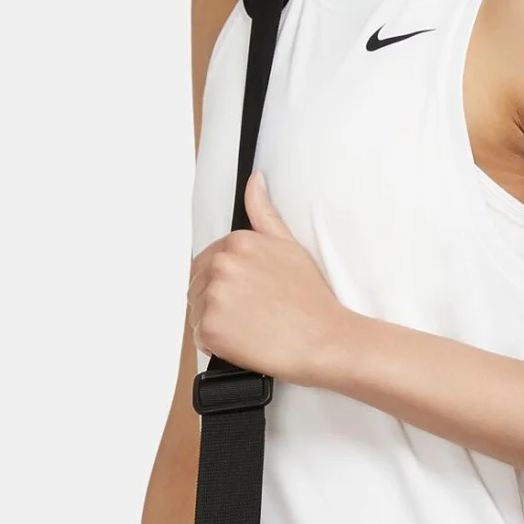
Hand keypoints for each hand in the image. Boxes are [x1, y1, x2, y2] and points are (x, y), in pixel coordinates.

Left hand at [188, 170, 356, 385]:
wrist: (325, 340)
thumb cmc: (311, 298)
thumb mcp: (289, 246)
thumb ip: (264, 213)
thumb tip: (254, 180)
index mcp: (237, 242)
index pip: (207, 263)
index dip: (228, 283)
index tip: (251, 295)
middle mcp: (222, 264)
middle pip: (198, 286)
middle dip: (219, 301)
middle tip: (254, 314)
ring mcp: (214, 296)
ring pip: (198, 311)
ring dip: (218, 322)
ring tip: (252, 327)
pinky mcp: (211, 327)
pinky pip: (200, 337)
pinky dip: (218, 343)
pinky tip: (246, 341)